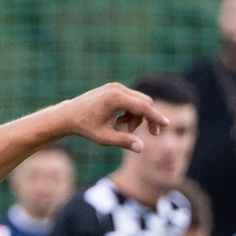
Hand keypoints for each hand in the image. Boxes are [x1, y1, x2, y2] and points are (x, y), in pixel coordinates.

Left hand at [54, 83, 170, 151]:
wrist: (69, 114)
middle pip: (144, 102)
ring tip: (125, 129)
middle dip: (149, 118)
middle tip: (151, 134)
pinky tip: (120, 122)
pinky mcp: (114, 88)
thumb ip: (124, 141)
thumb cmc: (85, 127)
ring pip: (139, 101)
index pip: (142, 106)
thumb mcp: (104, 138)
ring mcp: (115, 86)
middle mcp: (117, 88)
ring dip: (138, 117)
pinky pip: (131, 99)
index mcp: (115, 98)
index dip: (156, 117)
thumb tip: (141, 148)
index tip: (167, 124)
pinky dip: (131, 111)